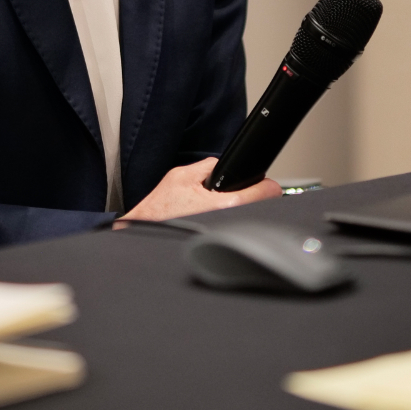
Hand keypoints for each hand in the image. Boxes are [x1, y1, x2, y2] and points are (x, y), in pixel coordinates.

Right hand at [114, 157, 280, 226]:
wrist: (143, 232)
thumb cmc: (159, 210)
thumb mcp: (181, 176)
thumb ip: (207, 167)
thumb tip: (222, 166)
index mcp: (225, 205)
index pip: (266, 193)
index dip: (267, 185)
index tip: (265, 184)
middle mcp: (228, 223)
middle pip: (260, 208)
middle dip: (252, 198)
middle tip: (242, 193)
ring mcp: (225, 236)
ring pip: (247, 220)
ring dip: (241, 211)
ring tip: (225, 207)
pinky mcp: (217, 243)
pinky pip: (233, 230)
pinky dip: (230, 223)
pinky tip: (216, 220)